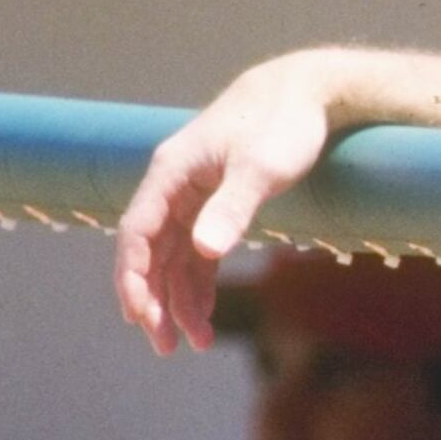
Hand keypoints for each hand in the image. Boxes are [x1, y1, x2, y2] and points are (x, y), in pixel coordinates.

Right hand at [114, 52, 342, 354]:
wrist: (306, 92)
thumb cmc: (284, 124)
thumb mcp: (261, 167)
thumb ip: (233, 208)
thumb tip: (206, 252)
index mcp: (171, 173)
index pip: (136, 234)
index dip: (134, 278)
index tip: (143, 318)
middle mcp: (174, 185)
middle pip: (149, 253)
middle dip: (153, 301)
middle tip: (166, 347)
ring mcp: (192, 196)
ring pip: (173, 259)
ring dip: (178, 301)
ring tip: (195, 344)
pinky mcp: (215, 203)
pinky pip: (196, 253)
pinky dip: (198, 285)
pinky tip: (205, 317)